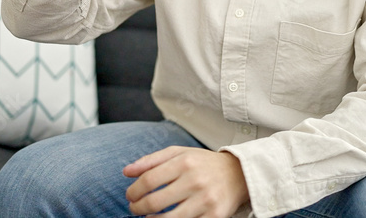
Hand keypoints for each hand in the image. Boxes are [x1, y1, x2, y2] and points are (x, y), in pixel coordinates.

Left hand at [123, 146, 249, 217]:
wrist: (239, 174)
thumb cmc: (203, 164)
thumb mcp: (179, 153)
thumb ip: (151, 160)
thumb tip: (126, 172)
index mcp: (184, 162)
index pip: (148, 180)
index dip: (134, 191)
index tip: (130, 196)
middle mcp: (195, 181)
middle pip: (155, 202)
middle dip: (138, 208)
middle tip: (135, 208)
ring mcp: (206, 200)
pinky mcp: (215, 216)